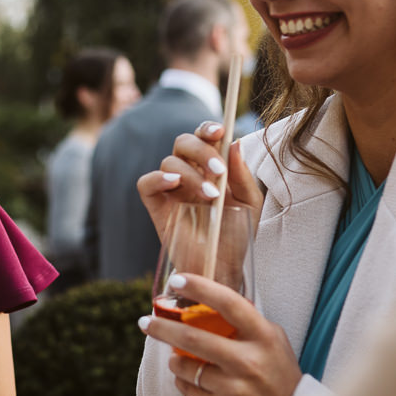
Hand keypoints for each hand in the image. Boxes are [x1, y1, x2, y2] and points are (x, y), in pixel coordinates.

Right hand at [137, 121, 263, 246]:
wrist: (224, 267)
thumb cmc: (237, 235)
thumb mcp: (249, 203)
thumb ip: (242, 174)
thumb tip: (235, 143)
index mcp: (211, 167)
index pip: (204, 137)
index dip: (208, 129)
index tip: (220, 131)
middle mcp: (190, 173)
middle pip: (184, 142)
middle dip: (201, 150)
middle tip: (218, 171)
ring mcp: (172, 190)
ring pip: (169, 162)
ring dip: (190, 174)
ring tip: (209, 196)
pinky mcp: (157, 207)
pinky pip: (146, 183)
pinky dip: (158, 178)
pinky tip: (175, 184)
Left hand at [139, 271, 301, 395]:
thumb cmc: (280, 375)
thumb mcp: (273, 341)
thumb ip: (247, 322)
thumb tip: (210, 301)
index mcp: (263, 337)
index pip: (228, 303)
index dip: (200, 288)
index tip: (178, 280)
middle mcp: (248, 361)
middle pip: (193, 338)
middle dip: (162, 327)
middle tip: (146, 321)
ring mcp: (234, 387)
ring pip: (185, 366)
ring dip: (173, 359)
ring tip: (175, 357)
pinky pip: (188, 388)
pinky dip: (182, 380)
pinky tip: (187, 377)